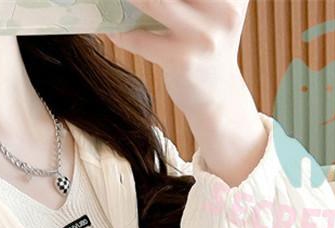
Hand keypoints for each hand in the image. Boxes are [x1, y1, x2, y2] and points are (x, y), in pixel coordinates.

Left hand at [103, 0, 266, 187]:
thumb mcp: (208, 14)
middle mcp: (224, 8)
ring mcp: (205, 35)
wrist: (221, 109)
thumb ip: (185, 1)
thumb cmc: (207, 57)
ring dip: (127, 1)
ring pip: (153, 1)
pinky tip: (110, 30)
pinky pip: (141, 40)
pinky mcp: (184, 61)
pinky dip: (121, 34)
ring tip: (110, 2)